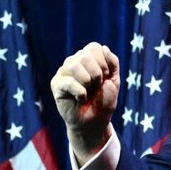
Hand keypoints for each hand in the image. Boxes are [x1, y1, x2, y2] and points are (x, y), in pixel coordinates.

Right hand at [49, 42, 119, 162]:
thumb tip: (104, 48)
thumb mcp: (114, 81)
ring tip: (88, 92)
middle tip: (96, 87)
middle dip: (97, 74)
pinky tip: (81, 99)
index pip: (93, 47)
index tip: (105, 77)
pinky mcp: (56, 85)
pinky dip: (80, 93)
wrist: (95, 122)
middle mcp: (74, 62)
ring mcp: (63, 72)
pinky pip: (68, 81)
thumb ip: (113, 63)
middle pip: (84, 55)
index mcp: (87, 59)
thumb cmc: (103, 101)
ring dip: (87, 81)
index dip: (103, 63)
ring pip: (74, 65)